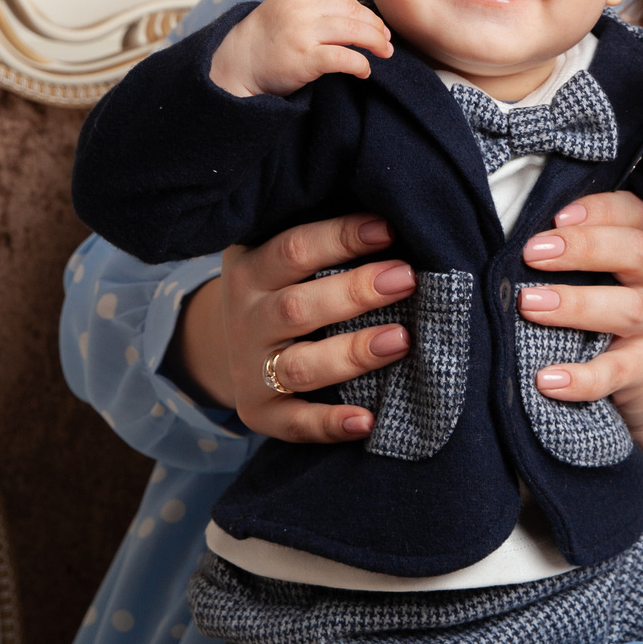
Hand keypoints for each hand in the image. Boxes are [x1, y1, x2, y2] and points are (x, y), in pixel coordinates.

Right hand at [177, 212, 417, 443]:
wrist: (235, 342)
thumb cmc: (290, 284)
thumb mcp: (290, 256)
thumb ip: (328, 242)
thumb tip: (399, 220)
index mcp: (252, 267)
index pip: (294, 248)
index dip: (341, 238)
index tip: (389, 229)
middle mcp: (246, 317)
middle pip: (297, 307)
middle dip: (355, 292)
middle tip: (407, 279)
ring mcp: (250, 368)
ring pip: (300, 366)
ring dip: (351, 354)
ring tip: (401, 340)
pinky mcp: (259, 412)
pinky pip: (294, 423)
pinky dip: (330, 424)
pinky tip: (368, 420)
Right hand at [208, 0, 392, 98]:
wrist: (237, 63)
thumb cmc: (265, 40)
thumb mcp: (285, 10)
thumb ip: (312, 7)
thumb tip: (351, 15)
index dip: (364, 12)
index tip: (376, 25)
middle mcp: (302, 9)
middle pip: (353, 12)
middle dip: (376, 26)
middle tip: (387, 40)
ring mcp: (304, 32)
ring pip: (354, 31)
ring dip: (375, 42)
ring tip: (385, 52)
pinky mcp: (305, 58)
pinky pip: (345, 58)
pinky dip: (361, 63)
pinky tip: (365, 70)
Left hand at [517, 192, 642, 525]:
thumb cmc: (605, 322)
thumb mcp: (596, 283)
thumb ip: (564, 260)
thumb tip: (498, 243)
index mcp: (636, 255)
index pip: (634, 214)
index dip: (600, 209)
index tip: (556, 216)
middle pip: (636, 251)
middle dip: (583, 247)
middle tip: (531, 253)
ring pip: (631, 308)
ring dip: (577, 304)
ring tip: (529, 304)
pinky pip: (615, 372)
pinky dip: (581, 377)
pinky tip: (546, 378)